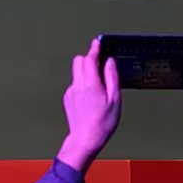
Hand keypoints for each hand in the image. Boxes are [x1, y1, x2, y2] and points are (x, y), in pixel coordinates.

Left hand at [56, 39, 121, 172]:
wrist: (85, 139)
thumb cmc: (102, 123)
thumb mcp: (115, 99)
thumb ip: (112, 78)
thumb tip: (109, 62)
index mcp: (90, 83)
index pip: (89, 58)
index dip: (94, 48)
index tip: (97, 43)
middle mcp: (77, 85)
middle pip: (78, 61)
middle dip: (88, 59)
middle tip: (99, 63)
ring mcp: (70, 91)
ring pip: (76, 73)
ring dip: (86, 72)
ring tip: (98, 85)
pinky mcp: (67, 98)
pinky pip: (75, 84)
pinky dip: (82, 84)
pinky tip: (91, 97)